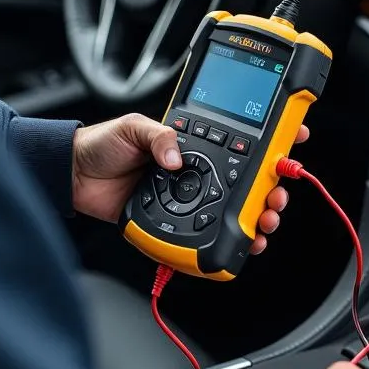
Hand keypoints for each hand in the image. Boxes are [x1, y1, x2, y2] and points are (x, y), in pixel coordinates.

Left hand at [71, 113, 308, 253]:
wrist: (74, 175)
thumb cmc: (102, 145)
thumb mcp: (133, 128)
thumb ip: (159, 137)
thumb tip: (177, 158)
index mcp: (194, 142)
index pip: (240, 139)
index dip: (270, 139)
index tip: (294, 137)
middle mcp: (197, 170)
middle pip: (248, 179)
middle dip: (272, 187)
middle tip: (279, 193)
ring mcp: (189, 196)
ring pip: (236, 207)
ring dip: (259, 214)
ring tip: (267, 220)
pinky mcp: (177, 220)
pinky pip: (209, 231)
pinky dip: (232, 238)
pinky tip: (245, 240)